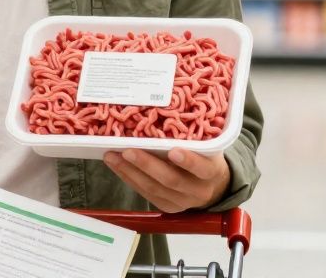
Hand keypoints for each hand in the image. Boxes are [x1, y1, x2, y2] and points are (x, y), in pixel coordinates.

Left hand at [104, 148, 230, 212]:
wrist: (213, 187)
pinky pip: (146, 193)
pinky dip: (129, 178)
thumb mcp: (207, 148)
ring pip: (153, 188)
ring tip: (112, 156)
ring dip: (130, 171)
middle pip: (171, 180)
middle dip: (147, 165)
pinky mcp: (167, 207)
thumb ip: (191, 140)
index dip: (188, 161)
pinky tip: (117, 166)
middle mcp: (198, 190)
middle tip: (127, 151)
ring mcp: (182, 202)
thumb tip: (157, 118)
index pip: (202, 168)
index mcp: (211, 172)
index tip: (173, 151)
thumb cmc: (205, 157)